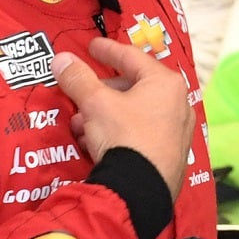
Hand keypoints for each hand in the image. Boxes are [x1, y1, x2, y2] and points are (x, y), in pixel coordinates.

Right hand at [52, 36, 194, 200]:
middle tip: (81, 95)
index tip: (92, 47)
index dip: (107, 51)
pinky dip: (117, 133)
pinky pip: (140, 135)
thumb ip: (78, 78)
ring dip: (105, 115)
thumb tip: (61, 58)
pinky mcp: (171, 156)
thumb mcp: (95, 103)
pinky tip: (94, 144)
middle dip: (101, 92)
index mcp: (166, 83)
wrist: (139, 192)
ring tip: (80, 125)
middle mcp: (178, 104)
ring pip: (134, 114)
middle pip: (134, 87)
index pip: (132, 58)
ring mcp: (177, 132)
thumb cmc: (123, 136)